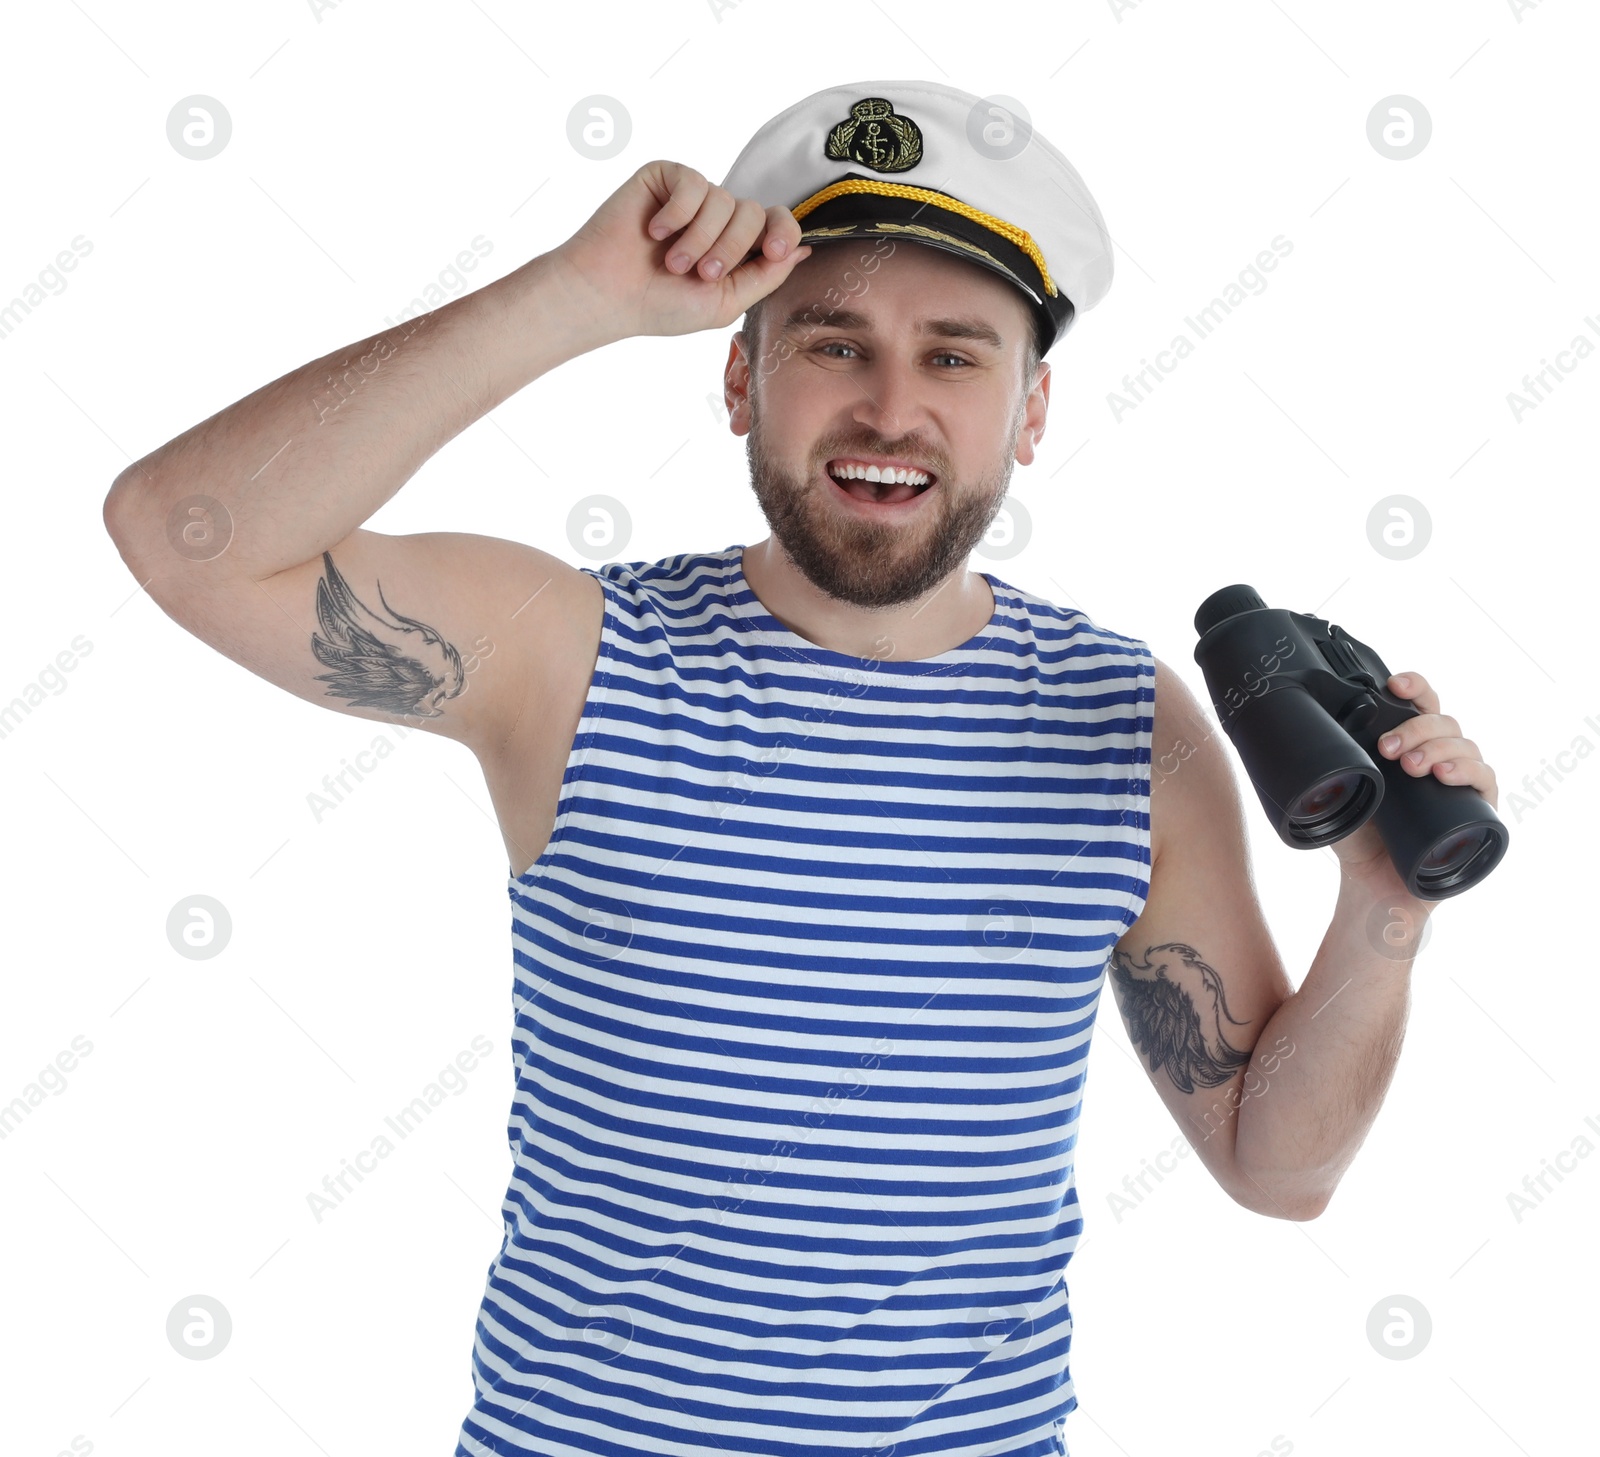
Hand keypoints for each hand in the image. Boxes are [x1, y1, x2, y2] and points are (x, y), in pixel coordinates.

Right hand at [550, 159, 813, 344]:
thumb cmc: (660, 305)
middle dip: (730, 248)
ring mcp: (694, 196)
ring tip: (671, 262)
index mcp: (737, 248)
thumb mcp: (725, 302)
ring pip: (724, 200)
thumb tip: (804, 250)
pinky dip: (677, 213)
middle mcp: (719, 218)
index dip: (783, 233)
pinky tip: (655, 231)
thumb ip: (766, 276)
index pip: (778, 225)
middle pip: (754, 213)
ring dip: (699, 238)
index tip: (770, 252)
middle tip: (699, 273)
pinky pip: (693, 182)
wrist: (607, 293)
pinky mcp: (667, 178)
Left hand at [1330, 671, 1499, 893]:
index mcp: (1408, 747)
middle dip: (1416, 727)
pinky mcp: (1479, 812)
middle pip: (1443, 721)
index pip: (1420, 705)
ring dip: (1439, 748)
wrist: (1371, 885)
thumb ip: (1326, 766)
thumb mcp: (1337, 793)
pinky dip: (1469, 771)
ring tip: (1412, 766)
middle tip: (1388, 748)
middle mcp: (1439, 759)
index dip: (1414, 687)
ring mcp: (1461, 783)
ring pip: (1466, 745)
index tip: (1393, 684)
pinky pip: (1487, 780)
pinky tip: (1445, 775)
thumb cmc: (1357, 838)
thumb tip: (1291, 738)